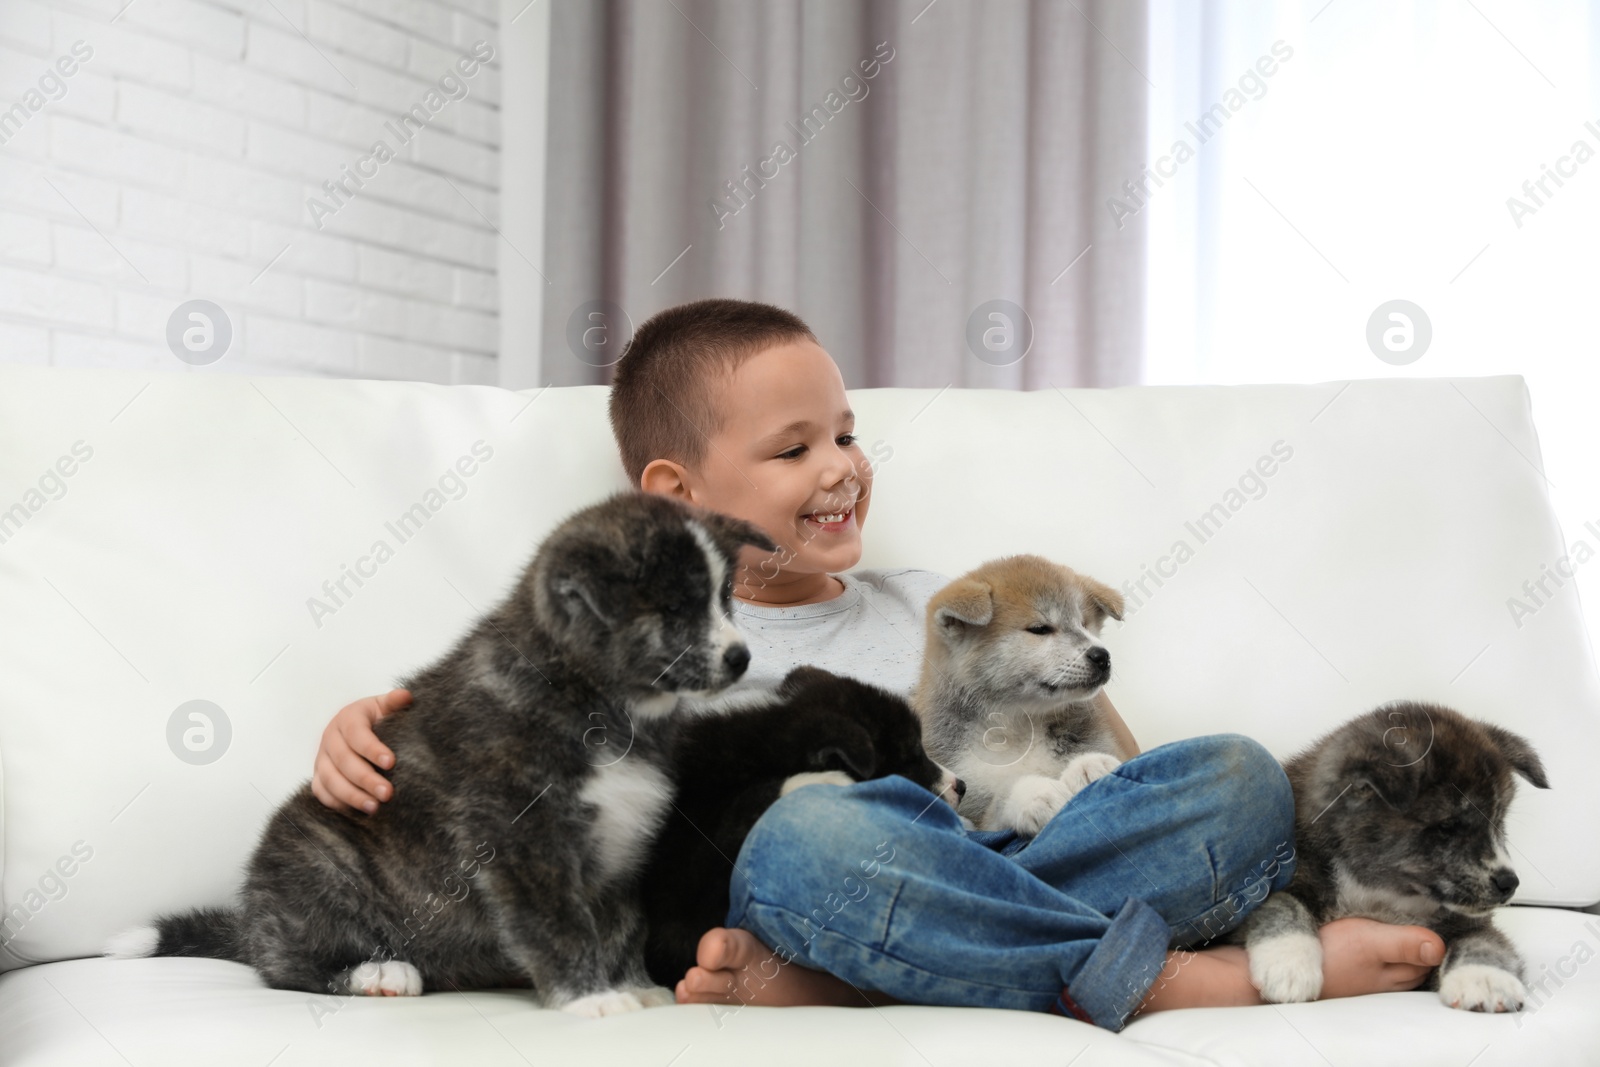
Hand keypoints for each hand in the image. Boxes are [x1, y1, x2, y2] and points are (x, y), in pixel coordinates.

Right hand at [310, 689, 410, 813]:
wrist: (353, 727)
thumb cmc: (374, 718)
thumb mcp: (383, 706)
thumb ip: (394, 702)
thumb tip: (405, 696)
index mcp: (347, 718)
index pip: (357, 734)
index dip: (372, 749)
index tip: (391, 762)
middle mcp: (330, 738)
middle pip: (344, 761)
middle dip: (366, 779)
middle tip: (387, 793)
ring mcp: (321, 758)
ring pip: (330, 779)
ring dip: (351, 796)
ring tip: (374, 808)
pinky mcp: (318, 775)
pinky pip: (321, 792)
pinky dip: (337, 803)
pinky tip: (357, 812)